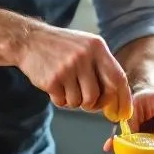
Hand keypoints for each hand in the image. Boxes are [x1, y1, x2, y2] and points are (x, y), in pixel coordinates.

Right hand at [16, 25, 131, 116]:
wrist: (30, 40)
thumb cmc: (61, 46)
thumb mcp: (86, 45)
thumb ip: (102, 66)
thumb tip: (117, 97)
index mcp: (97, 47)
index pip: (118, 78)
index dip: (123, 99)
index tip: (123, 113)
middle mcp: (84, 56)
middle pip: (97, 96)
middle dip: (93, 104)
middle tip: (87, 101)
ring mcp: (67, 68)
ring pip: (79, 102)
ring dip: (73, 100)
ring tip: (66, 86)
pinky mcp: (52, 80)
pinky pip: (63, 102)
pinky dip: (60, 99)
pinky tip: (55, 85)